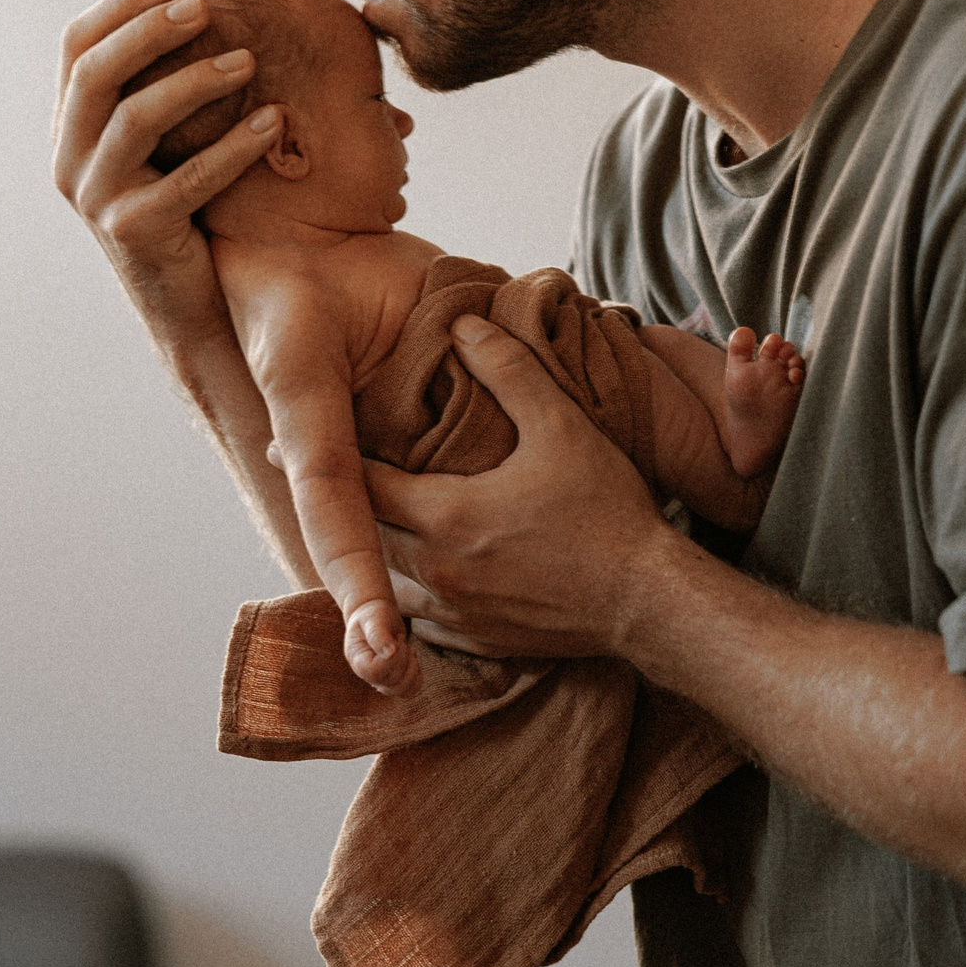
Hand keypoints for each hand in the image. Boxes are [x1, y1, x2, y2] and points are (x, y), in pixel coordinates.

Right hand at [52, 0, 282, 330]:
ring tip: (247, 61)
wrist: (191, 309)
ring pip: (135, 120)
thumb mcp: (161, 146)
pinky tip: (274, 120)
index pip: (74, 49)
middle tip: (203, 6)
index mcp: (70, 130)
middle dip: (149, 30)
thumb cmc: (189, 213)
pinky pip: (188, 179)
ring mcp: (98, 200)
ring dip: (193, 80)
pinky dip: (233, 145)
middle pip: (95, 74)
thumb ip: (157, 88)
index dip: (117, 7)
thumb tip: (191, 1)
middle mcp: (70, 162)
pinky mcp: (136, 234)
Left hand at [368, 314, 683, 659]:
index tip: (316, 439)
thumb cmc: (606, 510)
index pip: (359, 484)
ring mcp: (453, 615)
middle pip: (363, 535)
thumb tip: (462, 324)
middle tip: (344, 475)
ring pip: (385, 581)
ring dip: (378, 550)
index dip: (336, 457)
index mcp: (444, 516)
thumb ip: (507, 368)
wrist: (649, 600)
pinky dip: (410, 592)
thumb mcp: (561, 424)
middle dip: (353, 504)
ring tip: (379, 519)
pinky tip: (424, 568)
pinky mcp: (475, 642)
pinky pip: (417, 618)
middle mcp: (435, 572)